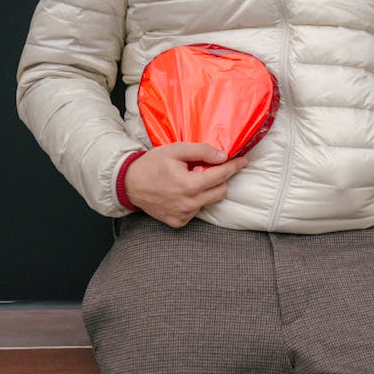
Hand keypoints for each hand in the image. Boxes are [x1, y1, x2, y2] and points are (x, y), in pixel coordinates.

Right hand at [124, 142, 247, 227]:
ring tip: (191, 180)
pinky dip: (195, 201)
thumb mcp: (176, 150)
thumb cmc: (153, 164)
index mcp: (189, 185)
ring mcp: (183, 215)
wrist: (129, 183)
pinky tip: (182, 193)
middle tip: (209, 169)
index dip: (234, 166)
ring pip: (209, 201)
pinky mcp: (178, 223)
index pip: (221, 175)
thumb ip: (202, 151)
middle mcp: (189, 204)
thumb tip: (223, 156)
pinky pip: (197, 211)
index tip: (244, 161)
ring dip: (207, 190)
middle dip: (220, 178)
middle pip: (221, 191)